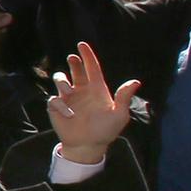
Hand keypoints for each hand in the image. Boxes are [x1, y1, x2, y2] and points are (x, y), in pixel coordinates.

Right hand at [47, 41, 140, 160]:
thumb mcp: (119, 115)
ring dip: (62, 81)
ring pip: (60, 80)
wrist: (88, 145)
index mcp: (96, 89)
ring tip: (68, 90)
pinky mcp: (57, 108)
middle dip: (73, 62)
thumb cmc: (105, 130)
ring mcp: (68, 99)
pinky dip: (60, 105)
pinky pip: (54, 100)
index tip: (81, 44)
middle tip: (72, 58)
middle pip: (75, 70)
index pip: (92, 69)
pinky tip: (68, 114)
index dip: (87, 56)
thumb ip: (123, 97)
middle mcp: (81, 91)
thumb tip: (136, 81)